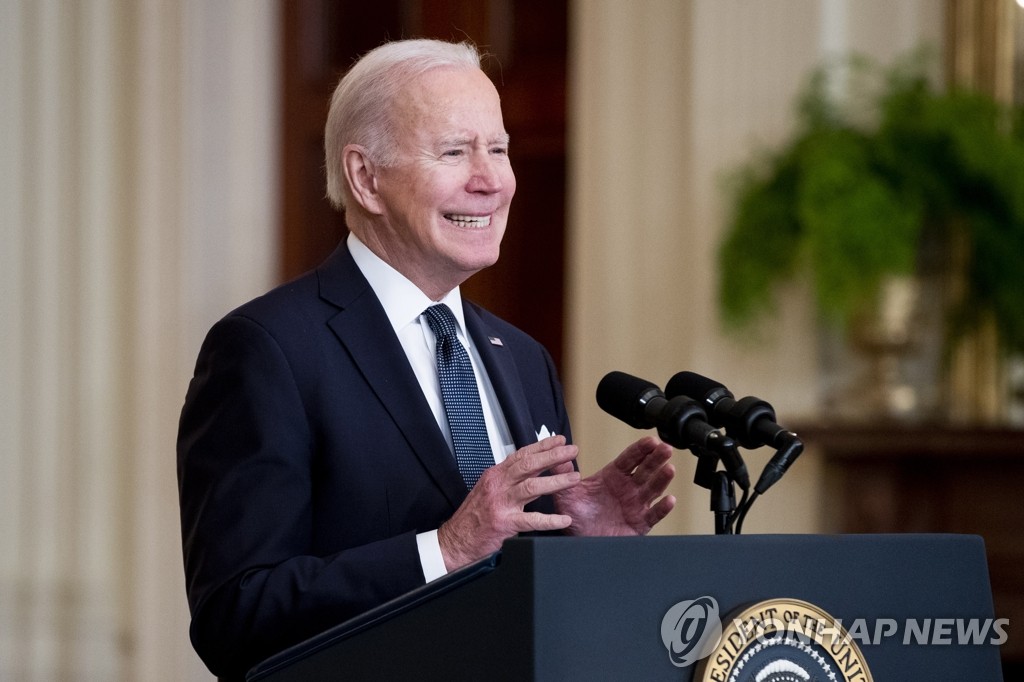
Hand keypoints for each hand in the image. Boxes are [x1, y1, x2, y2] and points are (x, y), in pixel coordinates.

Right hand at [438, 436, 579, 570]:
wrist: (455, 541)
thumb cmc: (473, 518)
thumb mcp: (488, 491)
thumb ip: (507, 481)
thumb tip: (530, 471)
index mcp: (495, 476)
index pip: (521, 455)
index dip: (542, 446)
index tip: (559, 440)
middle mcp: (498, 485)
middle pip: (529, 465)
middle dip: (553, 456)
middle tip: (572, 451)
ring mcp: (501, 503)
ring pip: (532, 486)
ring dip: (556, 481)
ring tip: (574, 478)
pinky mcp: (504, 523)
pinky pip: (531, 520)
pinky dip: (550, 520)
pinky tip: (563, 519)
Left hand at [552, 436, 674, 536]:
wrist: (579, 540)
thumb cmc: (576, 515)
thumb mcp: (566, 493)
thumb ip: (563, 474)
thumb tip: (559, 454)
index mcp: (613, 476)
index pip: (630, 459)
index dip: (640, 449)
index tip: (651, 440)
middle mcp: (628, 488)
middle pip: (645, 470)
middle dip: (656, 458)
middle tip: (666, 448)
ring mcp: (636, 505)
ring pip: (653, 489)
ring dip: (662, 479)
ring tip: (669, 469)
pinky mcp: (640, 523)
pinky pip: (653, 514)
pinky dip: (662, 508)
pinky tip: (669, 500)